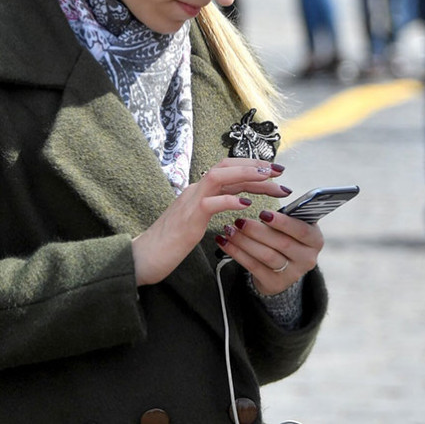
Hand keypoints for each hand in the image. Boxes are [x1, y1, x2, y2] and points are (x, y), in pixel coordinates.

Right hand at [132, 160, 289, 286]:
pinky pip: (211, 202)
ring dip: (246, 174)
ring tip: (269, 178)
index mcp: (198, 191)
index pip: (228, 170)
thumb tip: (237, 199)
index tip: (275, 173)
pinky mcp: (188, 218)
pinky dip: (230, 200)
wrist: (143, 258)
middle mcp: (195, 190)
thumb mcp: (196, 220)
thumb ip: (213, 206)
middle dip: (255, 167)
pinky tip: (247, 204)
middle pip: (227, 167)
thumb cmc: (170, 242)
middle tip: (280, 172)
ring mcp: (190, 201)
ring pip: (219, 176)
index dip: (252, 168)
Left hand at [216, 208, 324, 295]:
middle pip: (282, 243)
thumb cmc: (286, 236)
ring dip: (245, 241)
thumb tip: (271, 190)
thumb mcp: (293, 226)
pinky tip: (224, 242)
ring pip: (266, 255)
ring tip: (230, 230)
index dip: (282, 222)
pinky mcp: (274, 284)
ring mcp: (292, 274)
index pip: (301, 230)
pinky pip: (253, 267)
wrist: (283, 269)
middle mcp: (308, 259)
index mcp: (315, 240)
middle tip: (239, 220)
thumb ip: (288, 214)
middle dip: (257, 231)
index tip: (263, 213)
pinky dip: (236, 253)